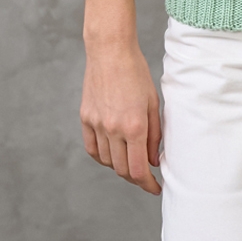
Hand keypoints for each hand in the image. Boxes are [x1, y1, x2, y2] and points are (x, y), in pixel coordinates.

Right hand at [80, 40, 161, 195]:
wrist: (110, 52)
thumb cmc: (137, 74)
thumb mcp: (154, 103)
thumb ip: (155, 135)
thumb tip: (153, 161)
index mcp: (135, 126)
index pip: (139, 169)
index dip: (148, 185)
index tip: (156, 188)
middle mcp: (114, 128)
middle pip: (122, 169)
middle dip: (136, 178)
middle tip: (145, 177)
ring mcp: (97, 124)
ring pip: (107, 161)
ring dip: (120, 167)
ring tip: (131, 162)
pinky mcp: (85, 118)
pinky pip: (92, 149)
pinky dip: (102, 157)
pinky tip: (112, 155)